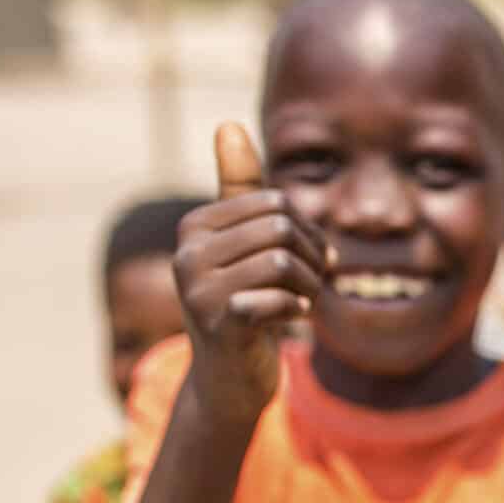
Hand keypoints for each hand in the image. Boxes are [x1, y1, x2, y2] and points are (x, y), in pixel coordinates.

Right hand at [174, 123, 327, 425]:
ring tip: (303, 301)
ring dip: (310, 286)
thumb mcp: (243, 245)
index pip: (275, 203)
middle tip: (315, 282)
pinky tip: (288, 320)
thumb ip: (239, 191)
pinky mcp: (219, 325)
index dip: (309, 231)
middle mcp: (187, 253)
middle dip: (314, 257)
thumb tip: (228, 124)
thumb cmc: (244, 303)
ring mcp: (199, 291)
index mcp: (196, 227)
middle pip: (283, 228)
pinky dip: (295, 310)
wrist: (231, 378)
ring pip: (284, 262)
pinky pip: (277, 299)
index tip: (312, 260)